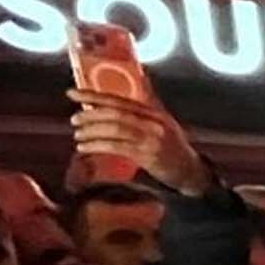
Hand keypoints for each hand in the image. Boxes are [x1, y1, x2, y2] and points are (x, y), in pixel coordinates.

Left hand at [67, 86, 207, 193]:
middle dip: (91, 114)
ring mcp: (151, 139)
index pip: (119, 100)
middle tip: (74, 119)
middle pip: (116, 113)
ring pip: (115, 130)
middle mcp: (153, 122)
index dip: (94, 95)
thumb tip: (120, 97)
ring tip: (78, 136)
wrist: (192, 171)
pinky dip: (97, 146)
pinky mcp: (148, 156)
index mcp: (153, 112)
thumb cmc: (173, 149)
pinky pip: (117, 147)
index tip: (72, 93)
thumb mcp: (162, 125)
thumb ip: (142, 111)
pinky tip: (85, 148)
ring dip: (92, 132)